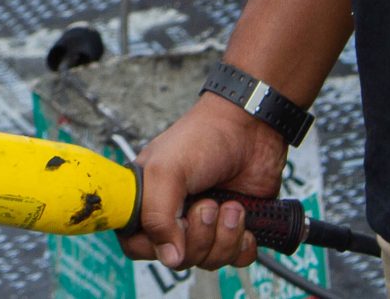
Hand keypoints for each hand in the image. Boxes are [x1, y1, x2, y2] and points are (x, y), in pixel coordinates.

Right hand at [115, 92, 288, 271]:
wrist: (251, 128)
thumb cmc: (204, 136)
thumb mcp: (167, 170)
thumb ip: (157, 215)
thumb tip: (169, 258)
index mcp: (148, 201)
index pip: (137, 245)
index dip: (155, 245)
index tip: (174, 225)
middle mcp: (174, 216)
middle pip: (178, 259)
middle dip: (199, 237)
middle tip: (208, 205)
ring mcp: (205, 224)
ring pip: (208, 261)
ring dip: (224, 236)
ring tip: (231, 205)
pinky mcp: (233, 229)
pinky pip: (236, 259)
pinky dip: (243, 244)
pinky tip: (244, 217)